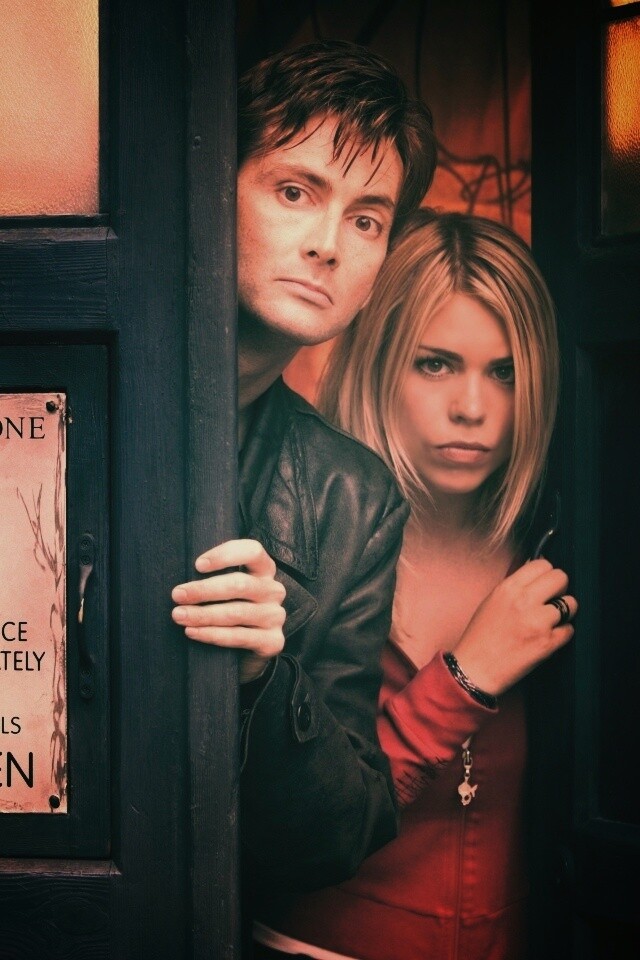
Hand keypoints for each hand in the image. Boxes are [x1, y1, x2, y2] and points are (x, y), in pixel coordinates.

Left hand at [171, 539, 285, 682]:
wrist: (245, 653)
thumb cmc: (228, 610)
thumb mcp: (225, 589)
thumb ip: (214, 577)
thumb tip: (182, 576)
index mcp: (264, 570)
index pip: (252, 551)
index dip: (225, 555)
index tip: (197, 565)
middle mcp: (274, 590)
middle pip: (240, 584)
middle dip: (204, 590)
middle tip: (177, 595)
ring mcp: (275, 616)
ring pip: (236, 612)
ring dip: (203, 614)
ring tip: (179, 615)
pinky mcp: (273, 641)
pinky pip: (239, 636)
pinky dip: (212, 634)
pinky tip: (192, 632)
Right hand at [452, 558, 576, 695]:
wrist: (475, 668)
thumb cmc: (480, 637)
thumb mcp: (493, 601)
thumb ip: (516, 586)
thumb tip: (538, 574)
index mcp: (509, 588)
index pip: (543, 564)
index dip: (547, 575)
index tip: (545, 584)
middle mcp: (524, 600)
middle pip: (561, 578)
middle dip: (560, 589)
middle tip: (553, 600)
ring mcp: (537, 621)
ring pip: (571, 604)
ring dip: (565, 612)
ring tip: (551, 621)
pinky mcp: (547, 643)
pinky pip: (570, 629)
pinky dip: (563, 633)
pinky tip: (548, 638)